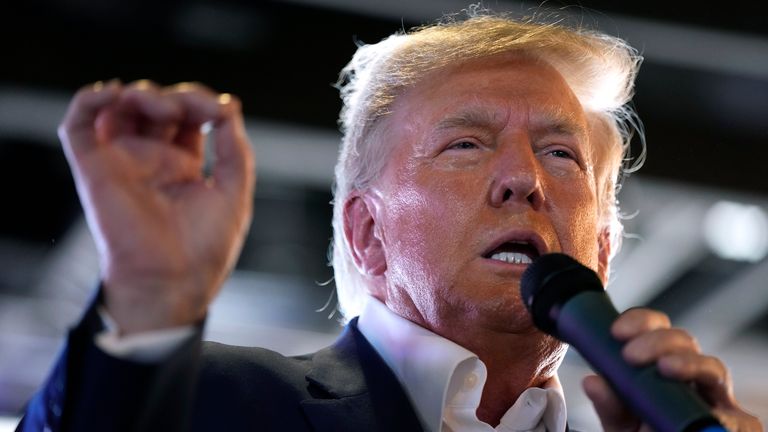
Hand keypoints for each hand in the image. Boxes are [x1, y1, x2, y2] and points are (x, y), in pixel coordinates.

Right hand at [59, 80, 254, 333]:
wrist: (173, 280)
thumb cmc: (205, 247)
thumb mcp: (234, 192)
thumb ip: (234, 149)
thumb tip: (229, 107)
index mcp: (183, 166)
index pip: (188, 116)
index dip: (204, 102)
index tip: (223, 111)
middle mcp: (151, 160)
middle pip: (156, 105)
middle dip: (178, 96)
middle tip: (194, 110)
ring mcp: (121, 161)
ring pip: (121, 106)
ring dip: (142, 93)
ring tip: (165, 108)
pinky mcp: (94, 166)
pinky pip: (79, 123)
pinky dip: (92, 98)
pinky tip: (115, 93)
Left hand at [582, 308, 762, 431]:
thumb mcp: (620, 422)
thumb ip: (610, 404)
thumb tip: (592, 381)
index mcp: (661, 367)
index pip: (655, 330)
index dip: (639, 322)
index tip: (616, 331)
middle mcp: (691, 377)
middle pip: (684, 341)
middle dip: (657, 341)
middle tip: (631, 354)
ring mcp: (716, 399)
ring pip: (713, 368)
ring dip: (689, 363)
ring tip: (666, 368)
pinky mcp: (738, 425)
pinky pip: (739, 417)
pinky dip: (725, 415)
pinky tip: (709, 415)